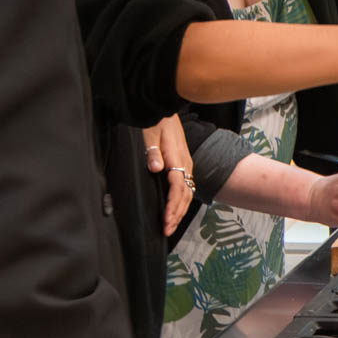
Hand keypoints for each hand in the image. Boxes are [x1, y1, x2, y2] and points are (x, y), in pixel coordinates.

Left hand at [142, 114, 195, 235]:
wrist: (165, 106)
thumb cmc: (157, 119)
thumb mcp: (150, 132)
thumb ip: (152, 151)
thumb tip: (156, 169)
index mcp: (177, 158)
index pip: (177, 188)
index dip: (172, 207)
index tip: (166, 221)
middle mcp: (185, 163)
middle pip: (185, 194)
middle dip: (177, 215)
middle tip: (167, 231)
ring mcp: (186, 164)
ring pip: (187, 192)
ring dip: (179, 210)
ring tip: (170, 225)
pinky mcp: (182, 163)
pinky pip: (185, 186)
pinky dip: (181, 202)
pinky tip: (175, 209)